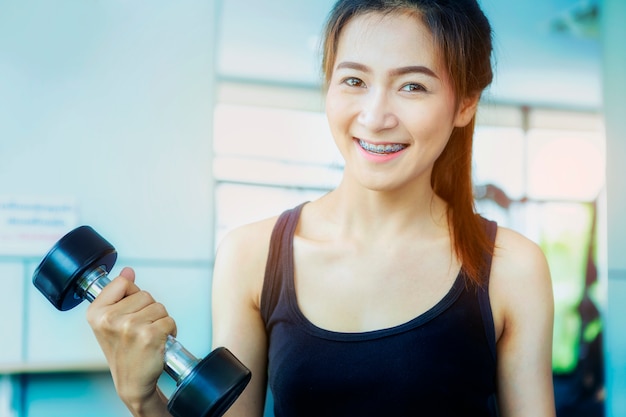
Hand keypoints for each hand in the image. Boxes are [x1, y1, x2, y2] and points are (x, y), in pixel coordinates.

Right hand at [86, 267, 175, 415]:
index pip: (122, 282)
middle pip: (145, 294)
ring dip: (159, 321)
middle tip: (138, 330)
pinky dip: (169, 331)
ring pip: (159, 307)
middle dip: (148, 310)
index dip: (131, 296)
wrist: (132, 381)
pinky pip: (170, 320)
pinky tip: (157, 342)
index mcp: (96, 313)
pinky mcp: (149, 335)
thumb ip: (118, 294)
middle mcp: (110, 319)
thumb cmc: (123, 352)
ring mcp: (130, 327)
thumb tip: (128, 271)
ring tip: (148, 336)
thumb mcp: (111, 322)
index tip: (126, 313)